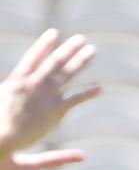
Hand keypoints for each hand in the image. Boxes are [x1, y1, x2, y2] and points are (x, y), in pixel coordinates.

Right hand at [0, 29, 99, 155]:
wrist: (0, 136)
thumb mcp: (1, 97)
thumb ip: (11, 89)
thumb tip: (14, 84)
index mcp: (16, 80)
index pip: (33, 58)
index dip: (44, 45)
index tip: (55, 33)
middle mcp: (33, 85)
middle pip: (54, 62)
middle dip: (68, 49)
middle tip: (82, 39)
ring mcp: (45, 96)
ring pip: (66, 75)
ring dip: (80, 62)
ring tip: (93, 51)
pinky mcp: (54, 111)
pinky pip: (75, 99)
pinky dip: (87, 93)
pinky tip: (99, 88)